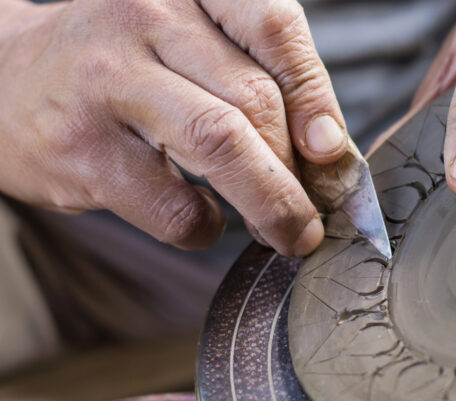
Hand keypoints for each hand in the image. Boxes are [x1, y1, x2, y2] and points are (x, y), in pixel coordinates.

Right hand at [0, 0, 349, 255]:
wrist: (3, 79)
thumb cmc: (119, 67)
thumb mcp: (184, 43)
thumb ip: (251, 79)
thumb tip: (327, 152)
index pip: (274, 28)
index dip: (316, 96)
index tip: (331, 152)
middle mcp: (147, 19)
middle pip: (255, 98)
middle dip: (299, 170)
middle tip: (315, 212)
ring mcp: (108, 81)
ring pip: (221, 145)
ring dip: (272, 204)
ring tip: (290, 234)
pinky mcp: (82, 149)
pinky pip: (173, 204)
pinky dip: (205, 228)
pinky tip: (203, 224)